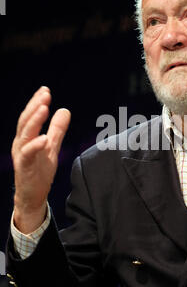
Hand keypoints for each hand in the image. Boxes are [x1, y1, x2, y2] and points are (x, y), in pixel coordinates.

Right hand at [11, 86, 70, 233]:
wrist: (32, 196)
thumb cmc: (39, 171)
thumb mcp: (51, 147)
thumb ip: (57, 130)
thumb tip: (65, 110)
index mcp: (27, 137)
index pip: (30, 116)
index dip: (36, 103)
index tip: (45, 90)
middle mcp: (21, 144)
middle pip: (25, 121)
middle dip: (34, 106)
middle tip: (45, 94)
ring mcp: (21, 155)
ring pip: (25, 134)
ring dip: (34, 120)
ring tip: (43, 108)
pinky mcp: (24, 168)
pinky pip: (28, 155)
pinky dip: (35, 145)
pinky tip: (44, 138)